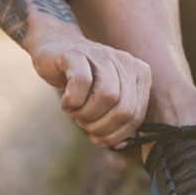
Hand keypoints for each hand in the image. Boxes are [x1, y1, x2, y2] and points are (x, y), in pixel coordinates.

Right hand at [29, 35, 151, 148]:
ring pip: (107, 96)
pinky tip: (67, 102)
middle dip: (101, 126)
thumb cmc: (83, 82)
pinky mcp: (76, 54)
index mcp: (139, 73)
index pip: (137, 115)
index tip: (99, 138)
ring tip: (76, 112)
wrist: (56, 49)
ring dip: (86, 114)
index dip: (117, 134)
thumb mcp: (106, 100)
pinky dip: (72, 101)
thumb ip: (117, 119)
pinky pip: (81, 83)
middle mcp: (125, 62)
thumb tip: (121, 145)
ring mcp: (102, 55)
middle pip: (123, 109)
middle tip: (84, 124)